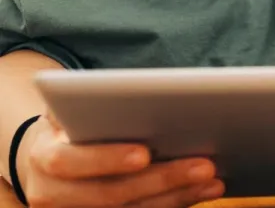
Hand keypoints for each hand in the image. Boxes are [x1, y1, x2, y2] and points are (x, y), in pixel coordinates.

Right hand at [16, 115, 222, 206]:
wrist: (49, 159)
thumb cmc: (72, 124)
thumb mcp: (71, 107)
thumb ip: (90, 102)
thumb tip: (132, 93)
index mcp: (44, 157)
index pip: (69, 162)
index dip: (106, 159)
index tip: (145, 153)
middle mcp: (52, 194)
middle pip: (110, 195)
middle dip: (161, 179)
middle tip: (206, 165)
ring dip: (177, 197)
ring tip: (214, 179)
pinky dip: (175, 204)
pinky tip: (203, 191)